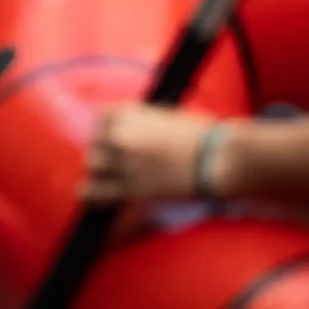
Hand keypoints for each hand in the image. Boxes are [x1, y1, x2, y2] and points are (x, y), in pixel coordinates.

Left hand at [83, 105, 226, 204]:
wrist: (217, 159)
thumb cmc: (204, 135)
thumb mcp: (170, 116)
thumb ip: (147, 122)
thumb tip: (140, 130)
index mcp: (132, 113)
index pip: (101, 116)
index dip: (107, 128)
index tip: (115, 137)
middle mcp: (122, 134)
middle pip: (96, 142)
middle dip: (105, 151)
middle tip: (119, 162)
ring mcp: (123, 161)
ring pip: (93, 164)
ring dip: (101, 171)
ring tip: (112, 178)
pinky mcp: (131, 187)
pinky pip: (96, 191)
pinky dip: (92, 194)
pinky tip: (91, 195)